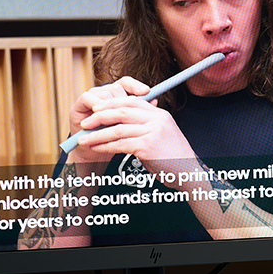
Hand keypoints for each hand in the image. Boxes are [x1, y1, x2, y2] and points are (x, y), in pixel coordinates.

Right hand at [65, 76, 150, 163]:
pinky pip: (88, 98)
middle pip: (117, 87)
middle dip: (123, 100)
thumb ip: (139, 112)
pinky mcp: (80, 103)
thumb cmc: (114, 138)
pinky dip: (96, 107)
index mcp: (117, 95)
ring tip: (114, 120)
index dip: (136, 85)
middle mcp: (104, 93)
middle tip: (128, 113)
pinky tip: (100, 117)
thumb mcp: (129, 125)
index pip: (127, 83)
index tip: (147, 92)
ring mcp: (92, 96)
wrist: (96, 153)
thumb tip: (155, 100)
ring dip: (110, 107)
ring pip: (104, 93)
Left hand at [76, 91, 196, 171]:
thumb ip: (147, 125)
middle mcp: (157, 120)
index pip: (132, 101)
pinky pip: (120, 144)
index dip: (112, 103)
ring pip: (117, 129)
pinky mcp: (147, 147)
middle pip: (122, 111)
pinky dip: (105, 146)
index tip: (96, 109)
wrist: (188, 173)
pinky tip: (97, 149)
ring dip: (97, 134)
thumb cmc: (173, 157)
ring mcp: (153, 132)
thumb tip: (123, 121)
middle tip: (85, 123)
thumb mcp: (163, 134)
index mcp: (160, 114)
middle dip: (100, 116)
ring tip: (84, 139)